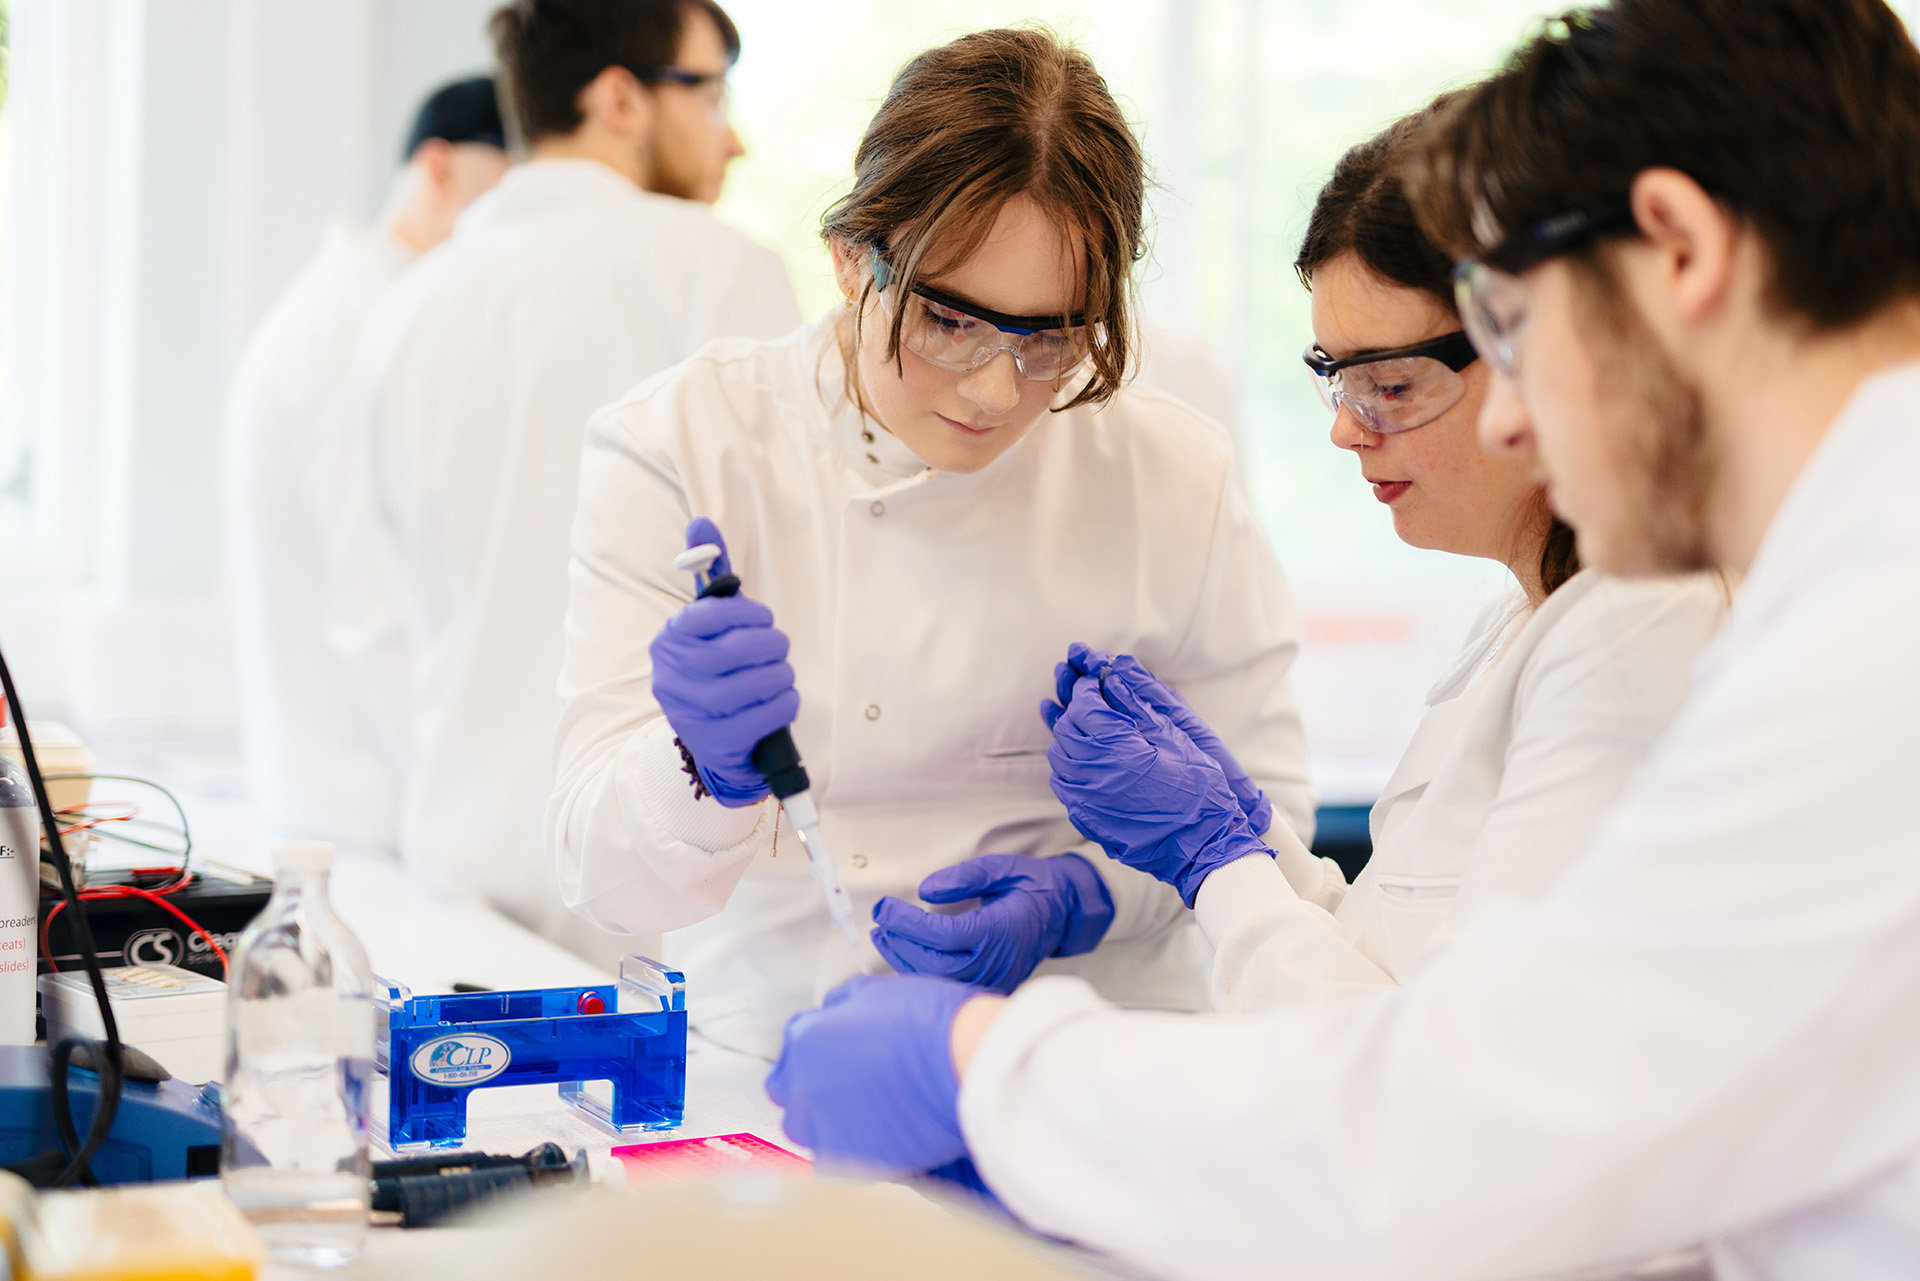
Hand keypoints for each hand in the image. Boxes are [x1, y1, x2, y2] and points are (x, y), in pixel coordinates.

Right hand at [649, 519, 797, 806]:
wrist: (717, 740)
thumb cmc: (720, 670)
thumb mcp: (713, 625)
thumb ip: (710, 573)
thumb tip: (700, 522)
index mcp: (670, 640)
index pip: (706, 615)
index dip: (746, 613)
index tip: (762, 618)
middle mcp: (671, 676)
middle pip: (732, 651)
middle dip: (770, 644)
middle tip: (780, 646)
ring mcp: (690, 714)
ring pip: (750, 685)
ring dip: (779, 675)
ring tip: (781, 673)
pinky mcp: (715, 743)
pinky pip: (762, 717)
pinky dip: (783, 704)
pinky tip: (782, 699)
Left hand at [765, 974, 976, 1175]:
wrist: (966, 1063)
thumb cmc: (933, 1024)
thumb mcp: (878, 991)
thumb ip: (844, 1005)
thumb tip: (837, 1012)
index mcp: (807, 1039)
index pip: (793, 1046)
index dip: (819, 1048)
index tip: (837, 1054)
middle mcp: (804, 1086)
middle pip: (788, 1091)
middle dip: (811, 1086)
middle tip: (849, 1083)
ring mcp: (823, 1128)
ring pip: (806, 1130)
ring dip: (826, 1121)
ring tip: (867, 1112)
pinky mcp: (848, 1162)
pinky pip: (833, 1162)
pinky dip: (851, 1151)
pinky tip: (880, 1136)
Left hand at [869, 853, 1114, 994]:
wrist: (1063, 913)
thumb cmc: (1033, 886)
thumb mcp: (1003, 868)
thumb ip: (965, 876)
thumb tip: (925, 890)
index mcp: (1002, 930)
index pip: (944, 935)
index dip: (908, 923)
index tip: (883, 907)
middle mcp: (997, 961)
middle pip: (936, 964)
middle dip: (901, 943)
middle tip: (880, 922)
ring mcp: (995, 979)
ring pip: (939, 982)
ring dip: (906, 961)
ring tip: (885, 936)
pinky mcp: (990, 987)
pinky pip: (949, 987)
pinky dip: (922, 973)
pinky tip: (905, 954)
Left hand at [1047, 670, 1267, 906]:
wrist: (1202, 844)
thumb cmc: (1198, 789)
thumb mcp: (1174, 739)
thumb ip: (1137, 709)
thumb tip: (1112, 681)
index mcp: (1118, 748)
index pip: (1084, 706)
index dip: (1087, 689)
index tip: (1095, 683)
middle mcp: (1095, 773)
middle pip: (1066, 730)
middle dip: (1076, 712)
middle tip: (1092, 705)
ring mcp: (1086, 800)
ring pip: (1059, 758)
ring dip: (1070, 740)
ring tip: (1090, 733)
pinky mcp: (1086, 820)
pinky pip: (1063, 786)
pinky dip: (1069, 768)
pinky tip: (1087, 764)